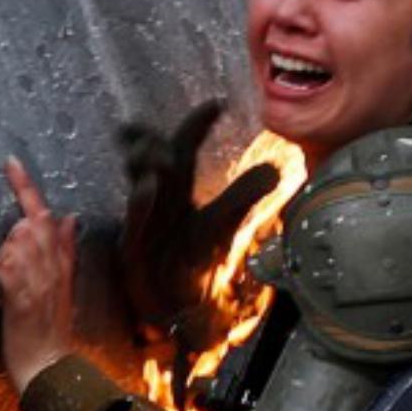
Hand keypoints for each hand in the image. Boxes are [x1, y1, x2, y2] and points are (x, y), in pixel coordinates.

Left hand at [0, 159, 80, 396]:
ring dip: (4, 255)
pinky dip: (0, 269)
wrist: (50, 366)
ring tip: (3, 284)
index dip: (26, 187)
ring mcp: (38, 280)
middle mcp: (52, 266)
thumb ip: (65, 251)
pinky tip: (0, 283)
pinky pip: (7, 267)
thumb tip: (69, 218)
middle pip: (31, 222)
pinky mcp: (22, 297)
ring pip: (18, 241)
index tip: (10, 163)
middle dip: (13, 232)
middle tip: (7, 268)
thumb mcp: (62, 287)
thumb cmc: (50, 330)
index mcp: (61, 262)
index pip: (46, 215)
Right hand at [115, 99, 273, 372]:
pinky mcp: (134, 252)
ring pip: (140, 190)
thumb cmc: (195, 260)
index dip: (197, 125)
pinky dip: (139, 208)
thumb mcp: (224, 224)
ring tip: (155, 156)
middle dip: (151, 143)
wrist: (179, 308)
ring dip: (145, 169)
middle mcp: (158, 203)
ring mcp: (144, 226)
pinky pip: (134, 227)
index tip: (216, 102)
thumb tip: (277, 167)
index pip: (185, 150)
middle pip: (154, 164)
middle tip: (156, 131)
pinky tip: (146, 189)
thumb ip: (244, 195)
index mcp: (179, 191)